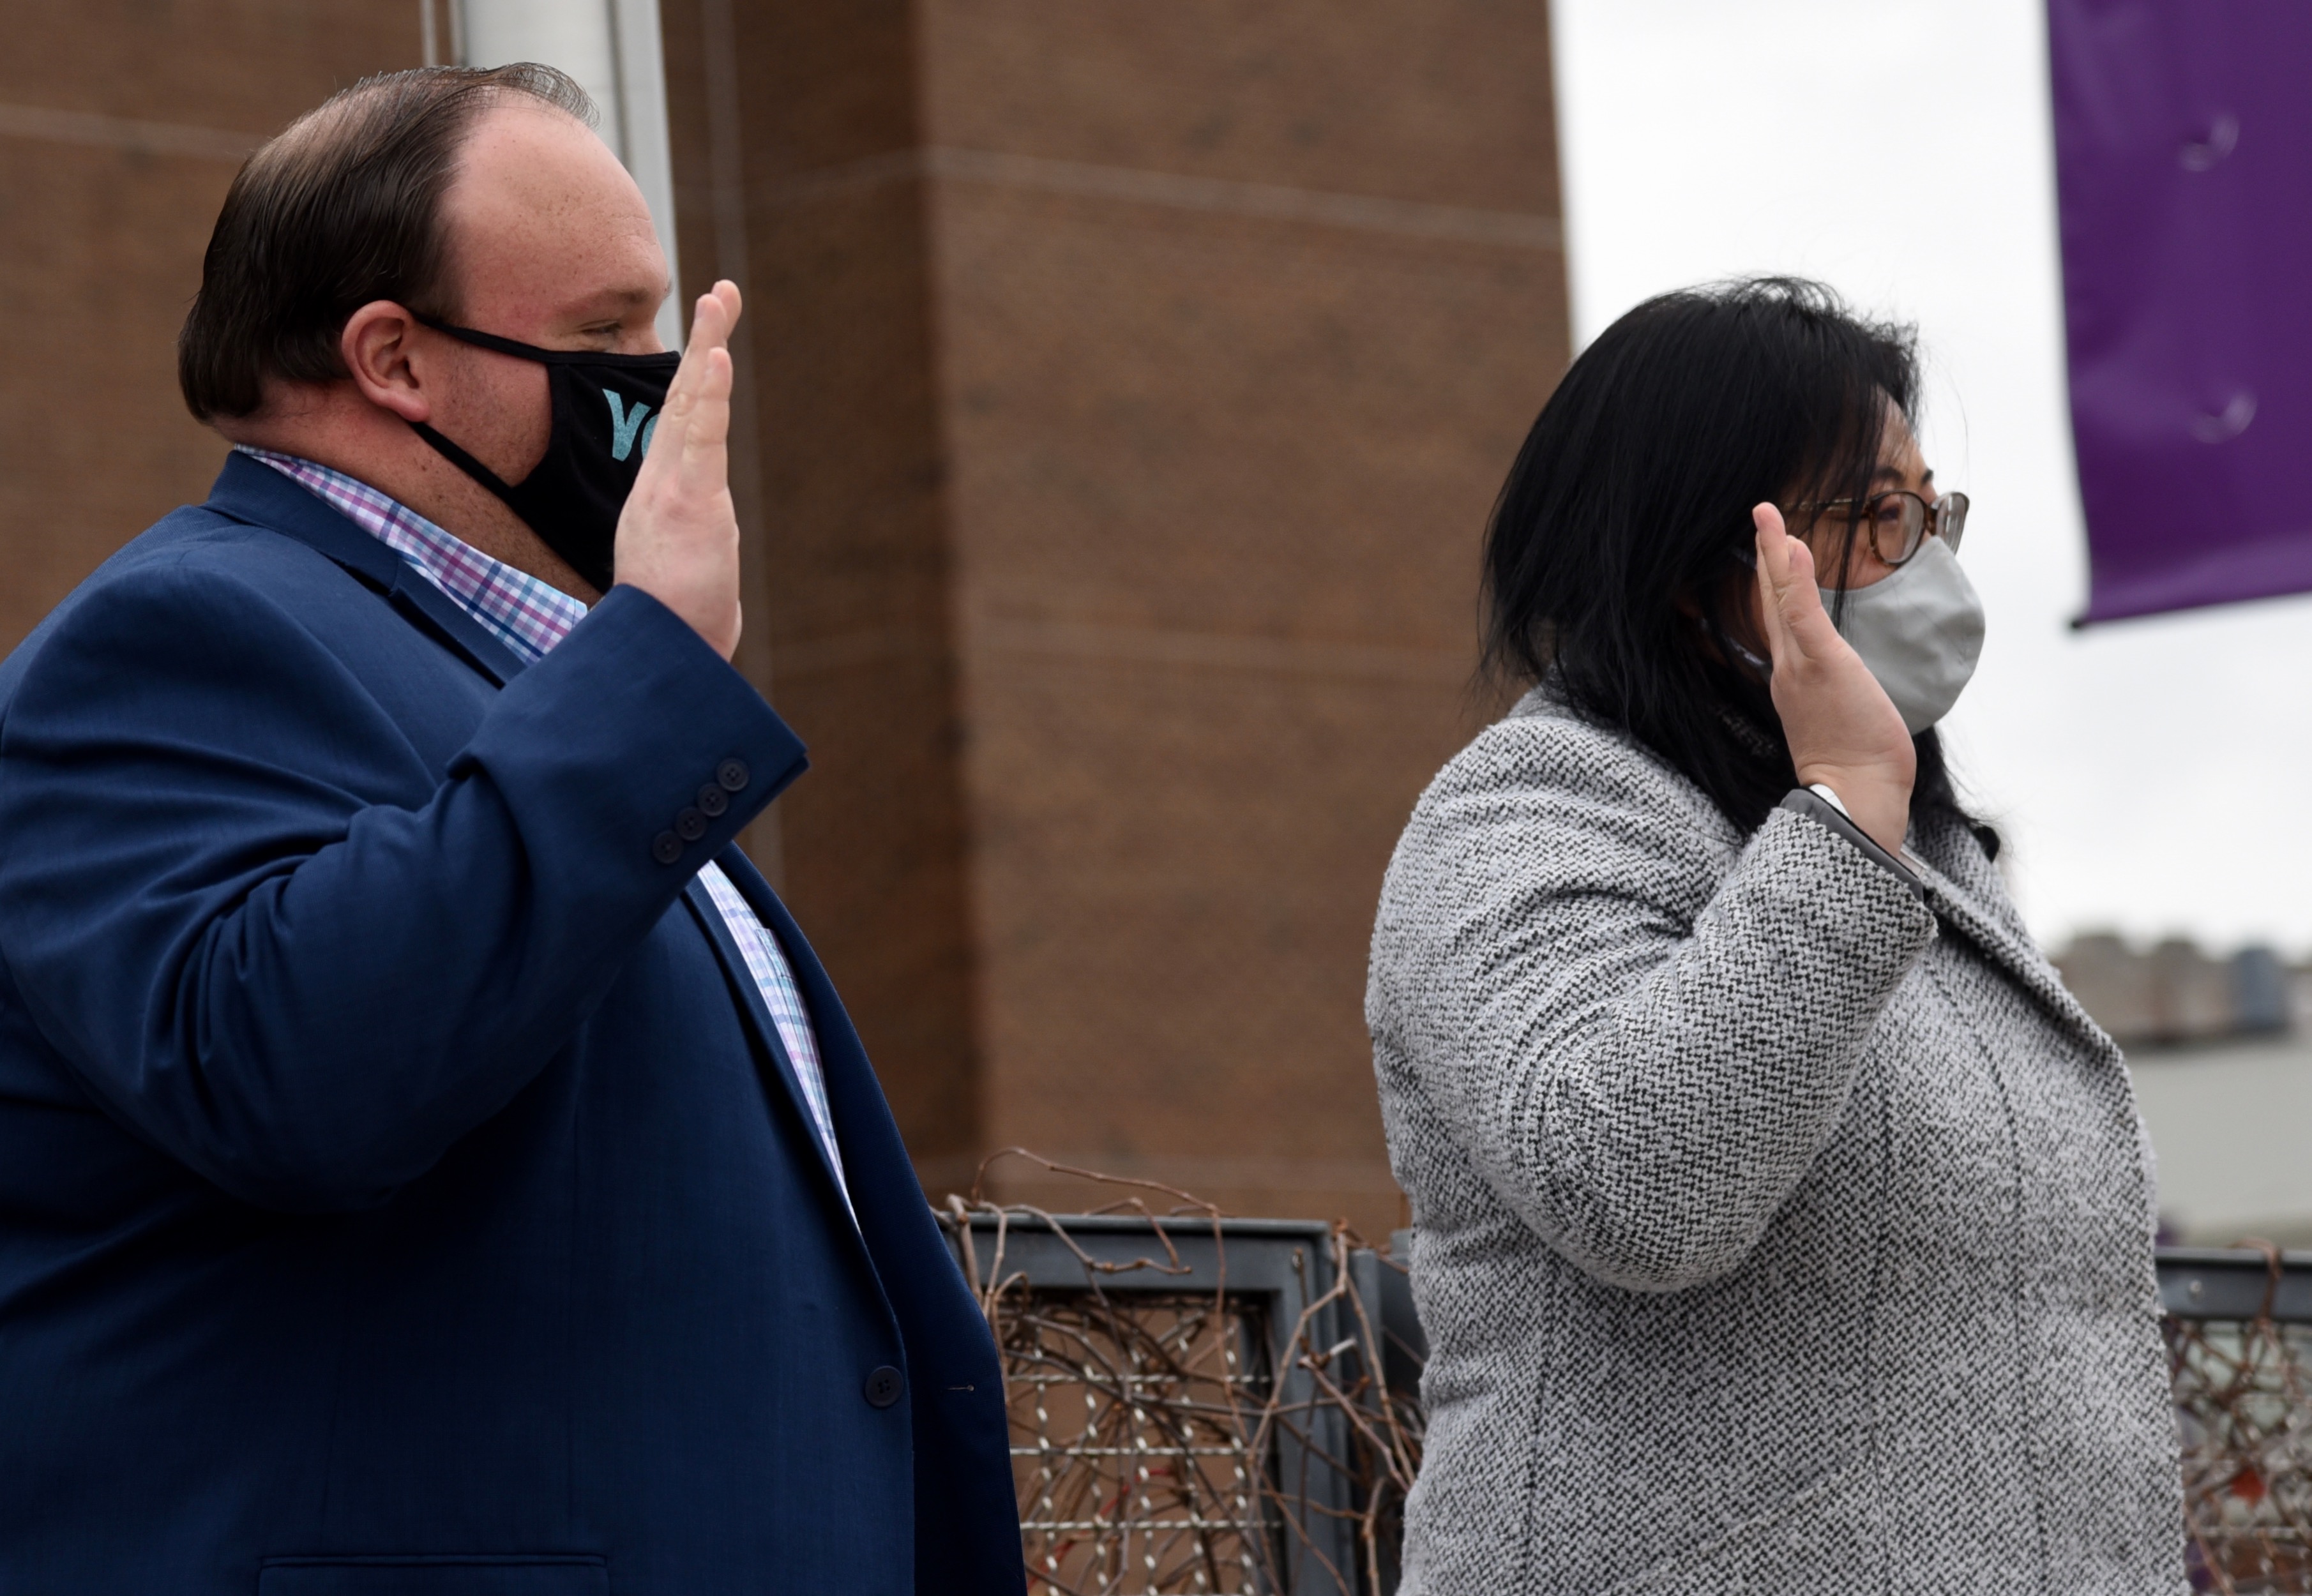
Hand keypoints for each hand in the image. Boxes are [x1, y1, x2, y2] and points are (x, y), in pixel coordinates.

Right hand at [613, 282, 743, 659]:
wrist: (660, 658)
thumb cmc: (674, 629)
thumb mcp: (684, 582)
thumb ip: (695, 565)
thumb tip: (707, 581)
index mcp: (662, 496)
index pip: (683, 425)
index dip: (696, 378)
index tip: (714, 341)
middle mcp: (662, 484)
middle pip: (684, 399)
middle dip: (707, 342)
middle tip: (723, 292)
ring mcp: (673, 490)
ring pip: (691, 407)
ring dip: (708, 349)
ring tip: (721, 301)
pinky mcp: (687, 503)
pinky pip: (700, 439)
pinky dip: (707, 395)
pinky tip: (718, 357)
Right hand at [1751, 503, 1914, 853]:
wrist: (1854, 795)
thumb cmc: (1855, 765)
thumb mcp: (1843, 722)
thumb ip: (1838, 695)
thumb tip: (1847, 686)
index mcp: (1793, 678)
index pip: (1781, 620)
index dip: (1774, 582)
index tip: (1773, 549)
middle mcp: (1787, 668)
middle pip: (1772, 601)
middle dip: (1765, 555)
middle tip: (1761, 514)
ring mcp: (1799, 666)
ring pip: (1780, 600)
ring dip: (1773, 553)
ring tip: (1767, 515)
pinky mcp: (1820, 665)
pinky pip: (1802, 615)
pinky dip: (1793, 580)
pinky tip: (1791, 547)